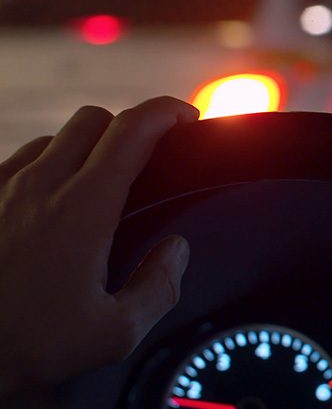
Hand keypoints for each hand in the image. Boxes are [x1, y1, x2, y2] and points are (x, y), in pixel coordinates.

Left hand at [0, 97, 198, 395]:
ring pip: (53, 139)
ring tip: (97, 184)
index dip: (167, 112)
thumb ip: (159, 287)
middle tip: (149, 155)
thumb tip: (176, 251)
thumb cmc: (25, 346)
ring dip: (84, 148)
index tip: (187, 118)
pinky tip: (47, 204)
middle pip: (95, 120)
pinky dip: (43, 168)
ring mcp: (0, 189)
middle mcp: (40, 185)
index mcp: (83, 208)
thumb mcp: (114, 334)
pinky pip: (15, 162)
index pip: (133, 129)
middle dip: (130, 127)